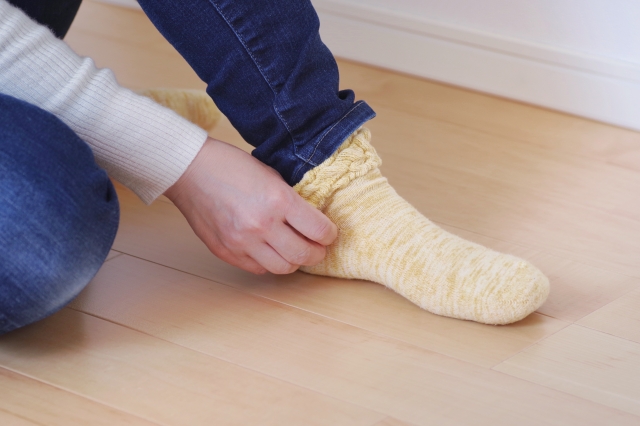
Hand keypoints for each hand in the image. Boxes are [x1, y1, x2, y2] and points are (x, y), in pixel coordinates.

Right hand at [164, 137, 337, 274]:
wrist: (190, 170)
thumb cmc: (231, 166)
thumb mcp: (271, 175)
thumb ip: (292, 201)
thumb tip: (312, 222)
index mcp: (278, 200)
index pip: (320, 231)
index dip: (330, 234)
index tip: (328, 232)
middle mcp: (262, 225)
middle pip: (304, 256)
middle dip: (317, 253)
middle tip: (317, 247)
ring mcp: (242, 242)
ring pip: (282, 268)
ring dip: (293, 261)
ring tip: (293, 250)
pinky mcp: (227, 252)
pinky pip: (257, 269)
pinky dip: (268, 262)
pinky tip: (268, 249)